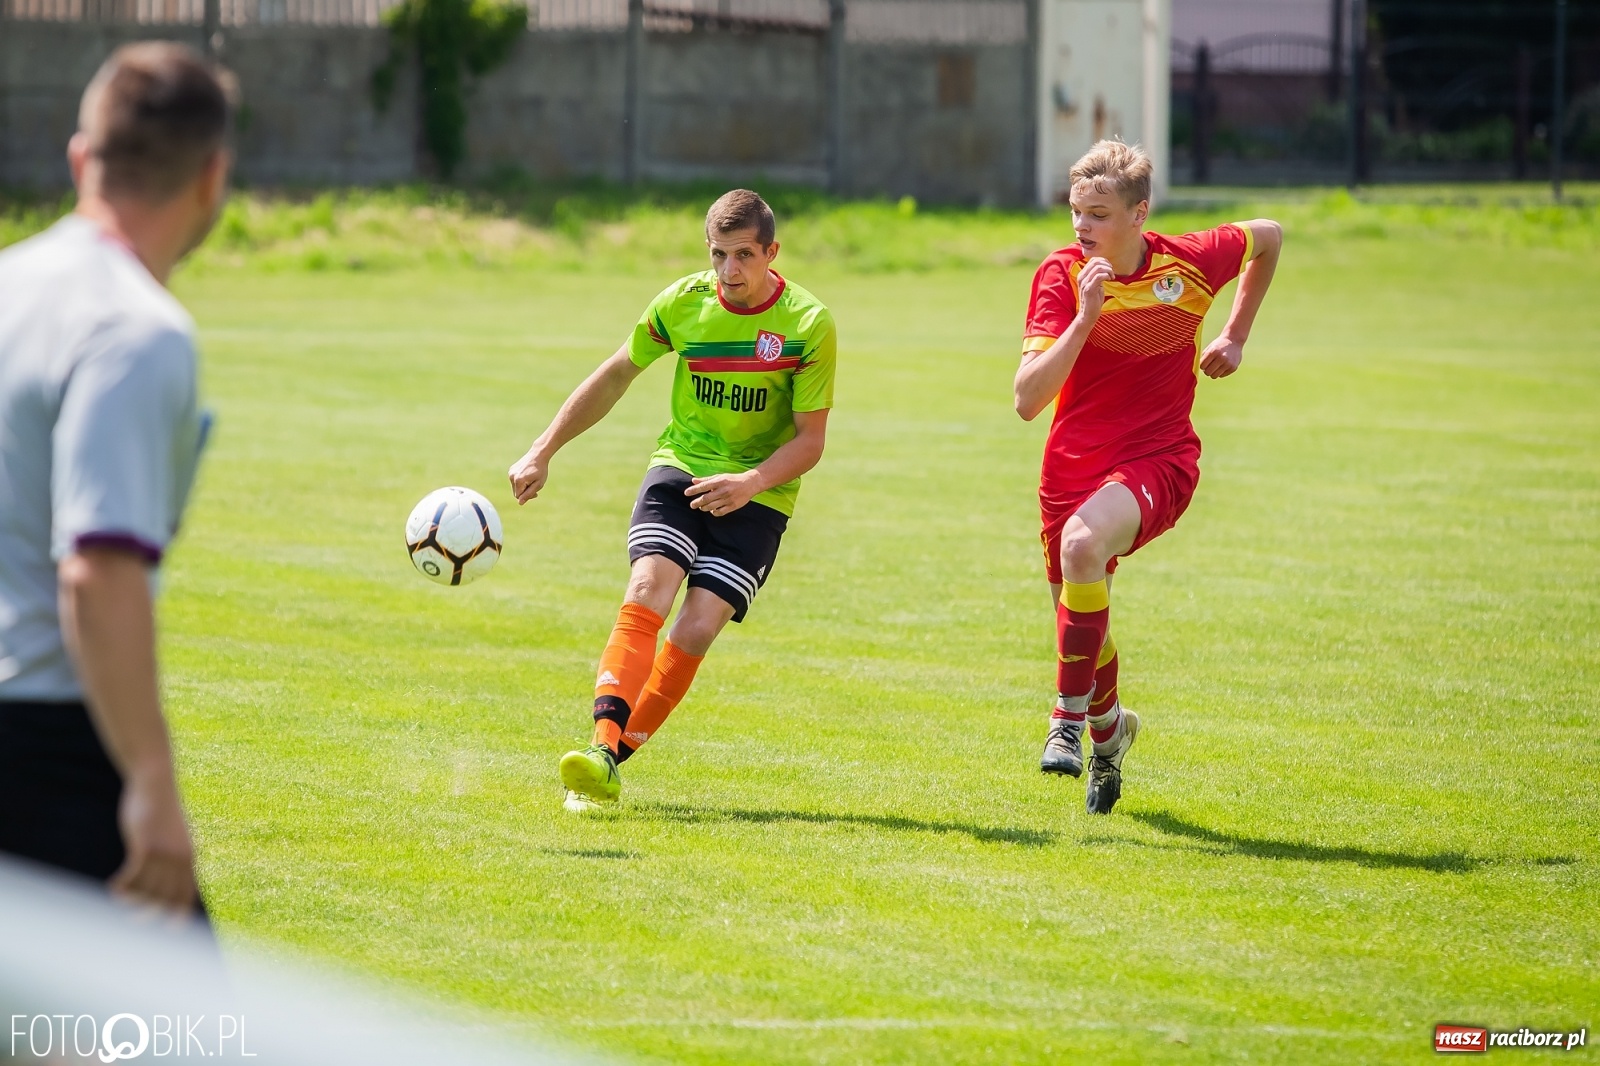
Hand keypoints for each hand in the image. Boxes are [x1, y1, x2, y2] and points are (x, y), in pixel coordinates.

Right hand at [111, 765, 197, 912]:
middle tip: (133, 919)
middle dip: (149, 912)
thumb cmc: (162, 811)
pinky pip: (133, 875)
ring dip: (131, 898)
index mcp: (190, 856)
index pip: (187, 893)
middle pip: (165, 897)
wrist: (155, 782)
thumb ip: (173, 855)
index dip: (179, 913)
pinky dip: (122, 886)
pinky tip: (112, 887)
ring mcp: (163, 851)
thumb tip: (169, 875)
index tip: (171, 930)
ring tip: (118, 898)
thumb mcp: (172, 835)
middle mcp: (180, 857)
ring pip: (147, 888)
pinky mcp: (145, 844)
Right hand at [508, 447, 549, 504]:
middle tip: (534, 486)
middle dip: (524, 492)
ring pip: (515, 487)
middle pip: (516, 493)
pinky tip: (528, 475)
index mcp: (518, 481)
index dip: (527, 496)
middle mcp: (512, 477)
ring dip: (523, 487)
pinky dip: (521, 481)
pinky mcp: (511, 470)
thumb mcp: (538, 484)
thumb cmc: (540, 470)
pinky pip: (515, 481)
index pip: (519, 497)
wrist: (538, 455)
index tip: (535, 493)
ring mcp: (510, 473)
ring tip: (531, 480)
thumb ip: (529, 494)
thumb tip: (520, 503)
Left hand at [685, 472, 760, 515]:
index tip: (686, 493)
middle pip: (706, 499)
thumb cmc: (733, 479)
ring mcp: (728, 499)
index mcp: (719, 481)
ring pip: (711, 506)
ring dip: (704, 508)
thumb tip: (693, 481)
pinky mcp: (733, 506)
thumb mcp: (720, 476)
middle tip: (692, 505)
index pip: (703, 486)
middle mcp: (723, 490)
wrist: (750, 483)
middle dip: (696, 502)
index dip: (693, 490)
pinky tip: (712, 511)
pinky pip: (720, 512)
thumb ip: (707, 479)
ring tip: (701, 507)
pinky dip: (714, 512)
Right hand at [1077, 257, 1114, 322]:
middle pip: (1096, 262)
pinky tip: (1109, 280)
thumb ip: (1097, 275)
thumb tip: (1105, 267)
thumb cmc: (1093, 299)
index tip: (1109, 269)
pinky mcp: (1089, 289)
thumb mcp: (1095, 284)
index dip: (1104, 261)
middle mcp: (1081, 277)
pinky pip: (1099, 276)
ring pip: (1098, 268)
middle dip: (1107, 265)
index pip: (1093, 260)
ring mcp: (1084, 283)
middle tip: (1112, 273)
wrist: (1088, 313)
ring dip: (1108, 270)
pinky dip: (1107, 275)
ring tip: (1111, 277)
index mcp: (1082, 274)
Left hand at [1199, 334, 1243, 378]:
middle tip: (1210, 365)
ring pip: (1214, 376)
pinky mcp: (1233, 368)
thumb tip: (1195, 369)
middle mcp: (1221, 358)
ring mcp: (1228, 363)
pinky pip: (1222, 376)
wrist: (1234, 340)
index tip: (1204, 363)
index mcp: (1213, 351)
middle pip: (1207, 372)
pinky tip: (1223, 365)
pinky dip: (1220, 372)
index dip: (1202, 366)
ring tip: (1215, 366)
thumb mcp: (1209, 348)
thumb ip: (1202, 358)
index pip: (1202, 366)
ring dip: (1213, 372)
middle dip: (1206, 370)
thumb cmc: (1219, 345)